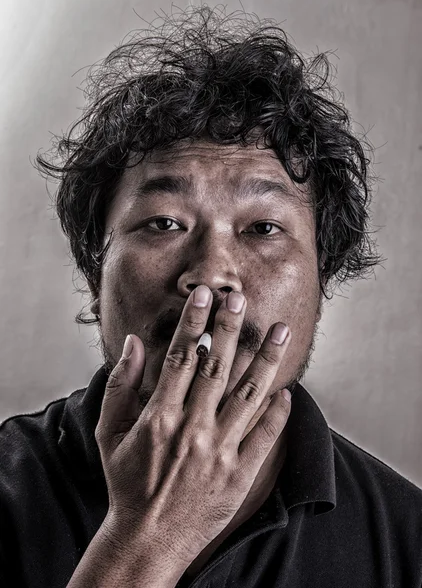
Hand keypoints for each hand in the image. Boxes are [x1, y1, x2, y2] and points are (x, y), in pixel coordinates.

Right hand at [95, 286, 291, 566]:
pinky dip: (278, 412)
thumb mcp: (109, 433)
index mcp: (159, 416)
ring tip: (281, 331)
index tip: (204, 295)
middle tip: (240, 298)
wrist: (148, 539)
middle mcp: (192, 429)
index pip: (180, 357)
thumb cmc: (126, 482)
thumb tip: (132, 344)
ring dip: (266, 360)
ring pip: (248, 395)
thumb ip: (120, 385)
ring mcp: (219, 451)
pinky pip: (264, 436)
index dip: (194, 322)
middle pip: (216, 367)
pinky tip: (287, 390)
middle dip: (229, 328)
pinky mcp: (239, 473)